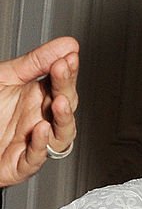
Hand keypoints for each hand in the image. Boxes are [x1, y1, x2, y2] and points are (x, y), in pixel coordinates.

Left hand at [0, 36, 78, 187]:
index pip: (62, 84)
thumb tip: (67, 45)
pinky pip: (36, 157)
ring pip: (61, 135)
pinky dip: (40, 145)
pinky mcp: (21, 163)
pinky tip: (40, 128)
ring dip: (63, 120)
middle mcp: (41, 119)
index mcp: (39, 98)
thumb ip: (35, 61)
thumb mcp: (5, 77)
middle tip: (62, 69)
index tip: (69, 57)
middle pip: (66, 105)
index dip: (68, 72)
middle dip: (66, 87)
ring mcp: (33, 142)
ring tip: (59, 103)